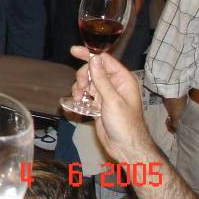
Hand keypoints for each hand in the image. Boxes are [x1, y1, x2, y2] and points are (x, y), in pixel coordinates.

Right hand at [69, 48, 153, 162]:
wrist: (125, 148)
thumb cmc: (124, 124)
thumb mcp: (112, 100)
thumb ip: (101, 79)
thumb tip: (94, 59)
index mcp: (123, 79)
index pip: (104, 60)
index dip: (88, 55)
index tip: (73, 51)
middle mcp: (114, 84)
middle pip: (92, 70)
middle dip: (83, 76)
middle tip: (81, 89)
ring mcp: (106, 94)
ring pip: (87, 82)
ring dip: (80, 88)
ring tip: (80, 99)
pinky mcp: (98, 104)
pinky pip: (85, 94)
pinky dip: (79, 96)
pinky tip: (78, 104)